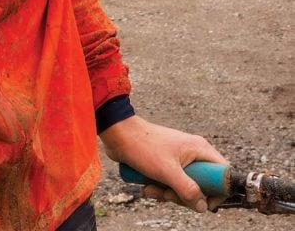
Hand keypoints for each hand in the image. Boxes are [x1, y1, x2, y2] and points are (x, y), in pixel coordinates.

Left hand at [100, 115, 227, 211]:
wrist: (118, 135)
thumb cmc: (143, 146)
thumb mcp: (167, 170)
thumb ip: (187, 189)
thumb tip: (203, 206)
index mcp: (199, 149)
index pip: (223, 173)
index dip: (219, 191)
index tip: (206, 202)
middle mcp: (193, 155)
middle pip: (203, 187)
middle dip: (184, 196)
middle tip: (169, 193)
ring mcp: (180, 161)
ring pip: (185, 189)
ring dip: (168, 194)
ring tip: (152, 187)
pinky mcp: (167, 166)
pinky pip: (171, 186)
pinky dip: (160, 190)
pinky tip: (147, 186)